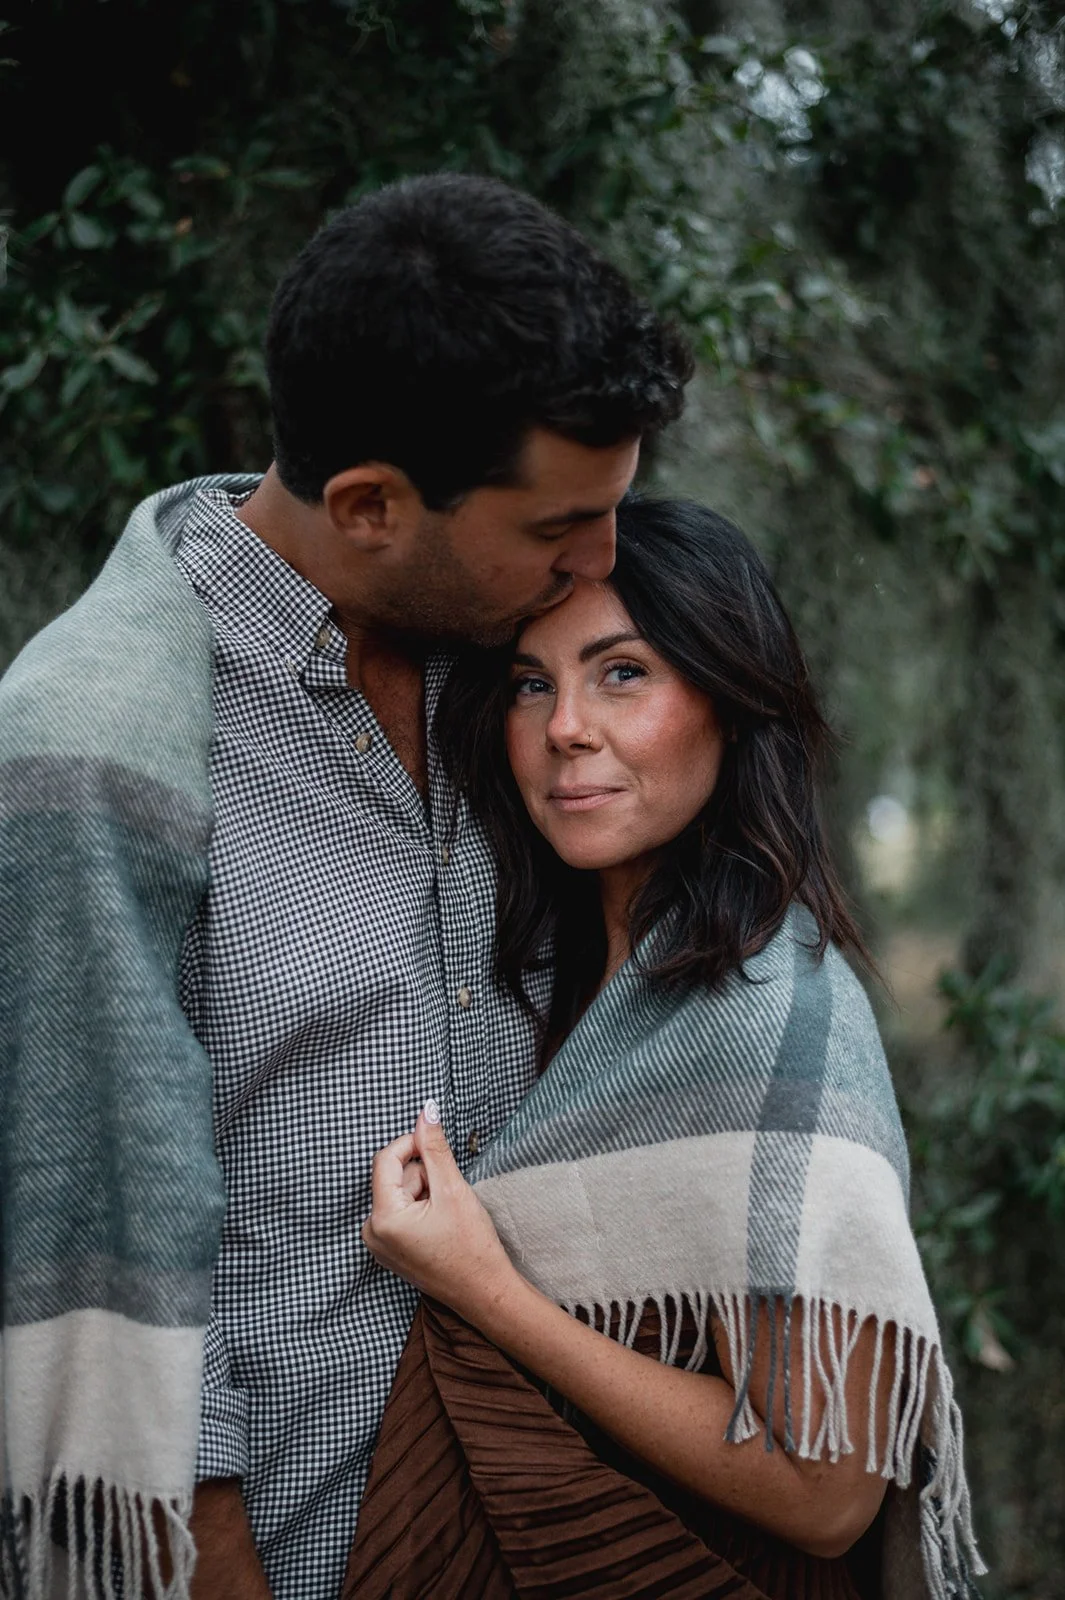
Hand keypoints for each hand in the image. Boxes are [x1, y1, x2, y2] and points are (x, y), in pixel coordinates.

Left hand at [362, 1101, 516, 1326]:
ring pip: (399, 1193)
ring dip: (424, 1192)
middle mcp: (372, 1233)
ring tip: (447, 1215)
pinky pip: (400, 1211)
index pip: (386, 1159)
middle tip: (449, 1196)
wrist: (484, 1292)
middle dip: (424, 1176)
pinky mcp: (389, 1249)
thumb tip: (426, 1111)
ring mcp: (379, 1244)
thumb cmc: (471, 1247)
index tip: (436, 1144)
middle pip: (394, 1177)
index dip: (413, 1144)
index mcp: (383, 1218)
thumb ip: (434, 1147)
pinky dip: (421, 1208)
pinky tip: (440, 1225)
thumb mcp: (453, 1189)